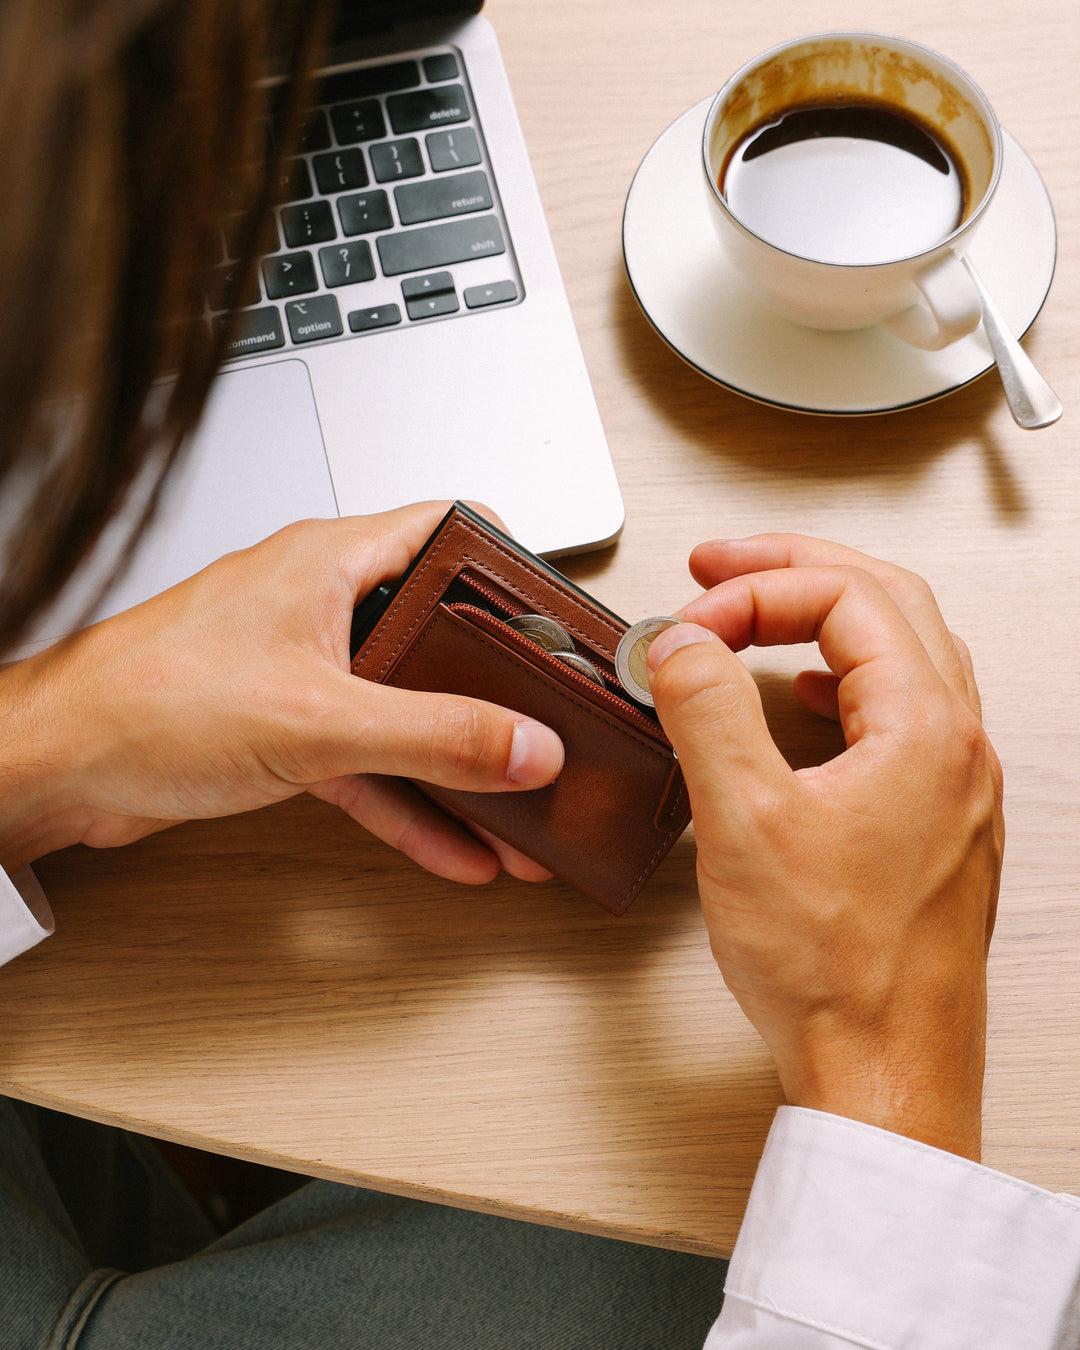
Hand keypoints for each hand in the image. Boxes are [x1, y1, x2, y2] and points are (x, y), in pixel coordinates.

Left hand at [0, 503, 562, 884]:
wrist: (60, 766)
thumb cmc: (149, 700)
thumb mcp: (320, 719)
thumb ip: (435, 734)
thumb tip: (525, 744)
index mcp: (331, 562)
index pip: (448, 530)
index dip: (511, 567)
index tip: (556, 619)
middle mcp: (322, 606)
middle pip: (438, 633)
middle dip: (497, 688)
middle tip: (549, 721)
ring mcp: (305, 670)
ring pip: (407, 710)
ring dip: (460, 764)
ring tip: (519, 808)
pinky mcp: (285, 730)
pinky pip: (370, 765)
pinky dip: (411, 803)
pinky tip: (455, 846)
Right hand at [647, 535, 1002, 1159]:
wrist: (884, 1072)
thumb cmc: (837, 972)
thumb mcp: (742, 823)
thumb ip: (707, 712)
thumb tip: (681, 642)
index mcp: (924, 729)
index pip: (846, 597)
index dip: (757, 590)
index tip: (691, 620)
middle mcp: (954, 748)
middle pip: (886, 602)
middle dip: (796, 571)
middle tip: (721, 568)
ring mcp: (951, 785)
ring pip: (902, 652)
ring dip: (826, 617)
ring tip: (757, 612)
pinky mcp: (932, 822)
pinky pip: (900, 711)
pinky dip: (845, 679)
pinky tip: (810, 700)